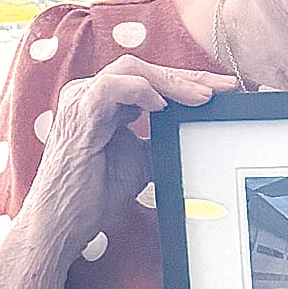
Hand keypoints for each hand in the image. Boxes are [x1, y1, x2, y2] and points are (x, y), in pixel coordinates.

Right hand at [23, 57, 233, 248]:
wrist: (63, 220)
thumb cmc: (95, 191)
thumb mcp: (142, 159)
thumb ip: (162, 136)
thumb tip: (197, 127)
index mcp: (104, 100)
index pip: (151, 79)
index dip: (188, 82)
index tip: (224, 92)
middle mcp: (90, 92)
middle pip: (145, 68)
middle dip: (188, 76)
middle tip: (224, 88)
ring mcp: (81, 100)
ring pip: (131, 70)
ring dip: (171, 81)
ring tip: (201, 97)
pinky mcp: (78, 115)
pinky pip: (110, 88)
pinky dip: (139, 91)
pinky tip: (162, 105)